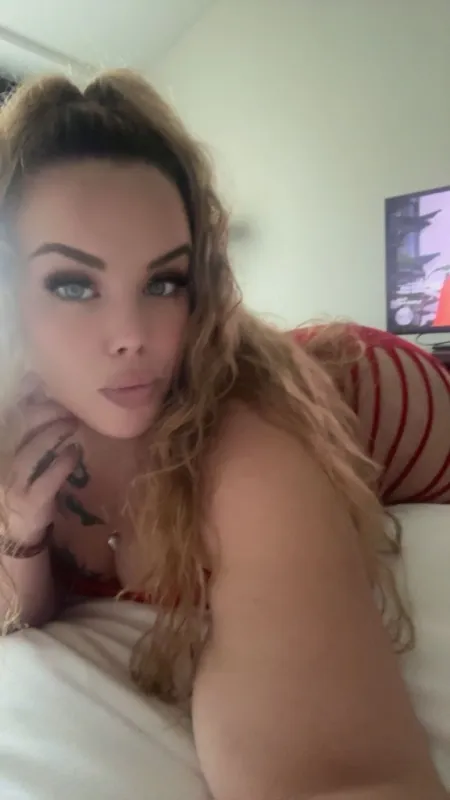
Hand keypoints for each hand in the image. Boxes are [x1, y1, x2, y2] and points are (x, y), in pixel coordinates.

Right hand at [3, 395, 78, 546]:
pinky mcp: (30, 502)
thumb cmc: (22, 487)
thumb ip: (28, 431)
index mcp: (1, 449)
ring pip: (31, 452)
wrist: (15, 531)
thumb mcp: (20, 457)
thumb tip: (40, 393)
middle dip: (44, 413)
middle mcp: (2, 464)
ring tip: (72, 423)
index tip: (43, 386)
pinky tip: (74, 452)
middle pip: (19, 430)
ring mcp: (13, 484)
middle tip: (68, 407)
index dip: (26, 400)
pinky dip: (61, 464)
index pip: (10, 418)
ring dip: (53, 434)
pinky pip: (46, 479)